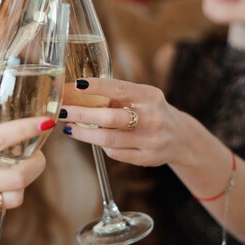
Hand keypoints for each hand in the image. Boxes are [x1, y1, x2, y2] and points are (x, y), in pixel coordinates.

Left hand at [60, 78, 192, 167]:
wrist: (181, 137)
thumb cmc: (151, 111)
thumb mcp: (141, 97)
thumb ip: (116, 96)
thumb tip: (77, 93)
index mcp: (150, 95)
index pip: (120, 88)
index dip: (97, 87)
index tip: (76, 85)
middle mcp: (153, 117)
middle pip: (110, 117)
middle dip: (82, 114)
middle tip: (62, 111)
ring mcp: (151, 140)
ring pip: (109, 139)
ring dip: (84, 134)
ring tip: (70, 128)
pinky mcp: (147, 158)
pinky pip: (115, 153)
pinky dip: (100, 146)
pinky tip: (92, 139)